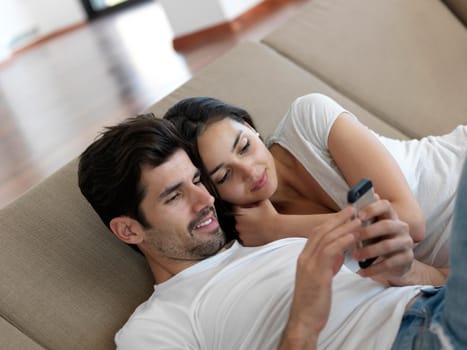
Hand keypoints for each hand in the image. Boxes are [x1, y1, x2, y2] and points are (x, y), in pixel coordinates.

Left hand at [233, 200, 278, 245]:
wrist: (278, 229)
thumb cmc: (271, 215)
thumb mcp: (263, 201)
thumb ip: (254, 196)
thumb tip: (252, 189)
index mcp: (240, 213)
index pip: (234, 208)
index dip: (240, 207)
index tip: (247, 208)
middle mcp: (238, 224)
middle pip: (235, 219)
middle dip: (242, 217)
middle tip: (253, 217)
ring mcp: (240, 234)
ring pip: (239, 228)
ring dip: (244, 226)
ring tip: (254, 225)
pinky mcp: (244, 242)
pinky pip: (242, 237)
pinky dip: (246, 235)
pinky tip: (255, 232)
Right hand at [280, 207, 358, 348]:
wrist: (305, 318)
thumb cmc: (314, 300)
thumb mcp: (320, 278)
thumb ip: (327, 264)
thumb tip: (338, 254)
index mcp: (304, 257)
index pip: (317, 233)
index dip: (331, 221)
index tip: (345, 214)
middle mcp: (304, 257)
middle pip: (321, 231)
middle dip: (338, 219)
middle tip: (353, 209)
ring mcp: (309, 264)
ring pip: (326, 238)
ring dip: (343, 227)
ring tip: (358, 219)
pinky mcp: (317, 273)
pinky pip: (330, 251)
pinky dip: (342, 241)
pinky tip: (353, 236)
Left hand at [352, 198, 413, 282]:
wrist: (394, 262)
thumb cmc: (376, 240)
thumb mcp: (369, 229)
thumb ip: (360, 220)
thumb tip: (348, 207)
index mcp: (390, 215)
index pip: (385, 205)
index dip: (372, 209)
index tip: (359, 215)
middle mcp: (401, 226)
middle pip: (386, 225)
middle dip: (367, 232)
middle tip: (352, 238)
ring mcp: (406, 242)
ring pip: (387, 245)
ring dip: (369, 251)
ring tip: (355, 256)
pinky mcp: (407, 258)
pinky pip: (389, 263)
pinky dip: (373, 268)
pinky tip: (362, 271)